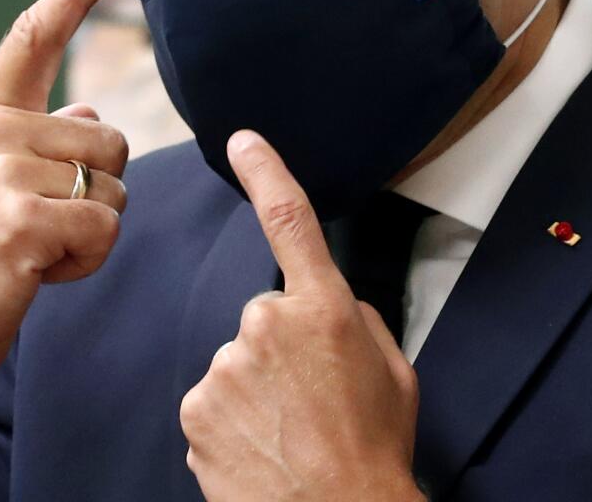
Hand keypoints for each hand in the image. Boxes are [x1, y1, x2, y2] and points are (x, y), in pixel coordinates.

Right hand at [0, 0, 129, 467]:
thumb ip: (38, 143)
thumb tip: (91, 116)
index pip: (32, 38)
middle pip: (111, 143)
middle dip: (97, 195)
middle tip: (37, 229)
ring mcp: (1, 172)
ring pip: (115, 189)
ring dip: (92, 232)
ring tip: (33, 251)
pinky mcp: (21, 220)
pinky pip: (106, 230)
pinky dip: (86, 262)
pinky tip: (36, 273)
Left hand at [180, 131, 424, 501]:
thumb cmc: (375, 450)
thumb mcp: (394, 372)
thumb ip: (359, 322)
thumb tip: (335, 309)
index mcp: (325, 309)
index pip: (290, 220)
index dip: (265, 171)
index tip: (243, 140)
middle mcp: (268, 325)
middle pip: (263, 318)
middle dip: (279, 349)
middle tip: (310, 399)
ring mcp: (226, 366)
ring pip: (235, 362)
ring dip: (256, 389)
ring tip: (288, 431)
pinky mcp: (197, 407)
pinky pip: (213, 401)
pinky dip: (232, 421)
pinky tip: (261, 447)